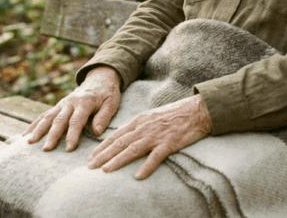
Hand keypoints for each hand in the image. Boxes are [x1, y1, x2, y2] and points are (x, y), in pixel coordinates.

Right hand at [24, 66, 120, 151]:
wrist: (99, 78)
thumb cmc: (107, 94)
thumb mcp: (111, 103)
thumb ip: (104, 117)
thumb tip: (97, 132)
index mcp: (85, 102)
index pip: (76, 120)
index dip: (72, 135)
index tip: (69, 149)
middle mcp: (70, 102)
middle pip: (59, 120)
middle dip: (52, 135)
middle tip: (46, 150)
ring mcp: (62, 104)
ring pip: (47, 117)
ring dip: (38, 130)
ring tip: (29, 143)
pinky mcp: (57, 107)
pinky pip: (44, 116)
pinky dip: (34, 125)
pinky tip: (25, 136)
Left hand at [87, 94, 211, 179]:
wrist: (196, 110)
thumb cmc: (174, 115)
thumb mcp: (151, 117)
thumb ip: (138, 127)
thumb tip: (124, 138)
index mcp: (138, 121)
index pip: (115, 136)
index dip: (101, 147)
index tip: (90, 157)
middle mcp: (144, 128)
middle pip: (119, 143)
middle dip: (103, 155)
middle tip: (90, 166)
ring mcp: (156, 135)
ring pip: (133, 149)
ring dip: (118, 160)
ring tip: (106, 171)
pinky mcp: (169, 143)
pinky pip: (156, 156)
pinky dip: (146, 166)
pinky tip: (138, 176)